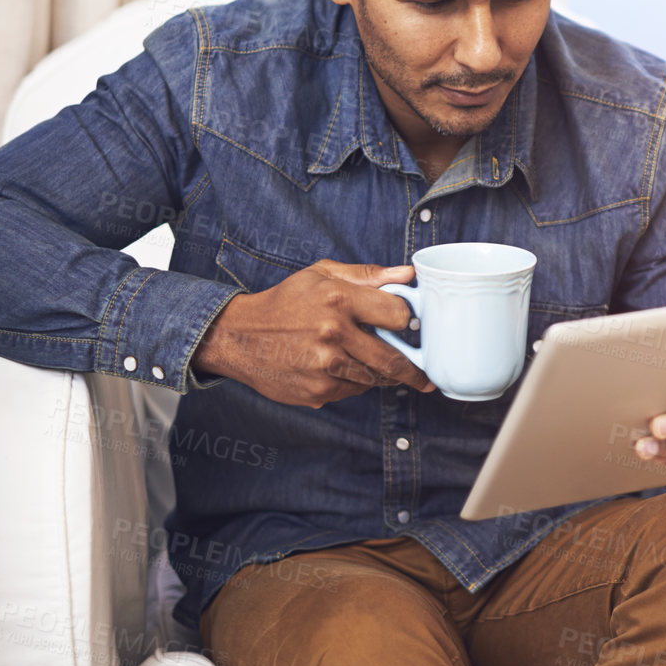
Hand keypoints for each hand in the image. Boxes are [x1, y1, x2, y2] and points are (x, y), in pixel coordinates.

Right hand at [191, 260, 437, 406]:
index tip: (412, 326)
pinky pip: (353, 390)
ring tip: (379, 367)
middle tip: (425, 377)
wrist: (239, 337)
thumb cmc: (286, 301)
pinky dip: (356, 382)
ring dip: (382, 376)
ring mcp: (325, 366)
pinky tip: (343, 369)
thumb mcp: (322, 275)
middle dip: (414, 370)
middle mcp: (333, 334)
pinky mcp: (317, 391)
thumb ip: (368, 275)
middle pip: (393, 359)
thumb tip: (408, 274)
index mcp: (338, 299)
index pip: (398, 315)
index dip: (408, 320)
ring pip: (374, 378)